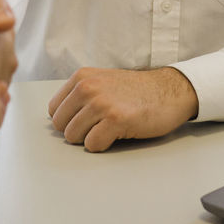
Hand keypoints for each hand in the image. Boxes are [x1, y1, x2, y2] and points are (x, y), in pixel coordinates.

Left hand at [47, 66, 198, 151]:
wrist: (169, 91)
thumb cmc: (137, 90)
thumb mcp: (102, 81)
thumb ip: (80, 95)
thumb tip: (60, 119)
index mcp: (81, 77)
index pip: (54, 110)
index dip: (68, 120)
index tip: (85, 120)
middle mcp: (87, 87)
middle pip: (60, 125)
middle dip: (77, 131)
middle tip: (98, 126)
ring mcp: (101, 103)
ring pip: (73, 136)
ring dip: (90, 138)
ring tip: (108, 129)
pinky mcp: (115, 120)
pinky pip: (92, 145)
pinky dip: (102, 145)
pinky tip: (117, 134)